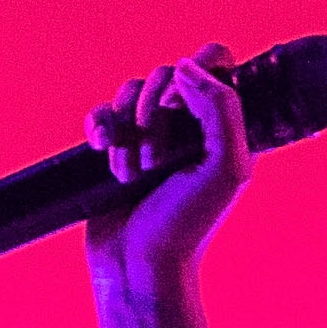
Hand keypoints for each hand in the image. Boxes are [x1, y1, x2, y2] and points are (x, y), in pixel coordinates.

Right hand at [84, 44, 249, 295]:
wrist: (140, 265)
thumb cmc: (188, 223)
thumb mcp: (224, 167)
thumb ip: (221, 109)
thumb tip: (186, 67)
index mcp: (225, 127)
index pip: (218, 62)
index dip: (197, 70)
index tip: (182, 105)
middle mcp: (191, 126)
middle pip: (169, 72)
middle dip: (154, 111)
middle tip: (158, 159)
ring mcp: (152, 135)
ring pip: (132, 89)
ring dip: (129, 129)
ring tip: (135, 173)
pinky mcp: (118, 147)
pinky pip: (104, 111)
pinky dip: (101, 126)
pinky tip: (103, 150)